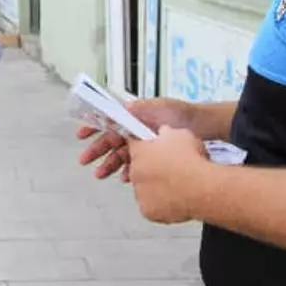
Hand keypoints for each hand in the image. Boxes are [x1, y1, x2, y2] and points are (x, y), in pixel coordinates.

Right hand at [77, 97, 196, 181]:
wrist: (204, 127)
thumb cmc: (180, 114)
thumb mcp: (158, 107)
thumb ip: (140, 109)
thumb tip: (121, 108)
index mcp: (135, 116)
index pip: (110, 121)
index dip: (94, 127)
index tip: (81, 136)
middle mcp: (137, 130)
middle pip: (112, 140)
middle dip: (98, 151)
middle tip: (84, 161)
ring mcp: (145, 144)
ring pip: (122, 154)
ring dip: (111, 163)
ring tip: (100, 175)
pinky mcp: (155, 157)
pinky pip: (137, 165)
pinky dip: (129, 171)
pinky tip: (124, 178)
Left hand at [126, 126, 209, 223]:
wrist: (201, 187)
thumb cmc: (192, 161)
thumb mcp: (180, 134)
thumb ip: (166, 133)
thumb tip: (165, 133)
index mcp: (139, 151)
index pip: (134, 147)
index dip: (146, 149)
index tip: (154, 152)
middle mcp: (135, 172)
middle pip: (139, 170)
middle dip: (151, 170)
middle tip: (171, 171)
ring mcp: (140, 193)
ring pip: (144, 190)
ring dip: (155, 188)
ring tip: (177, 187)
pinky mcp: (147, 210)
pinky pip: (151, 207)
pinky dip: (161, 206)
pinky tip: (176, 200)